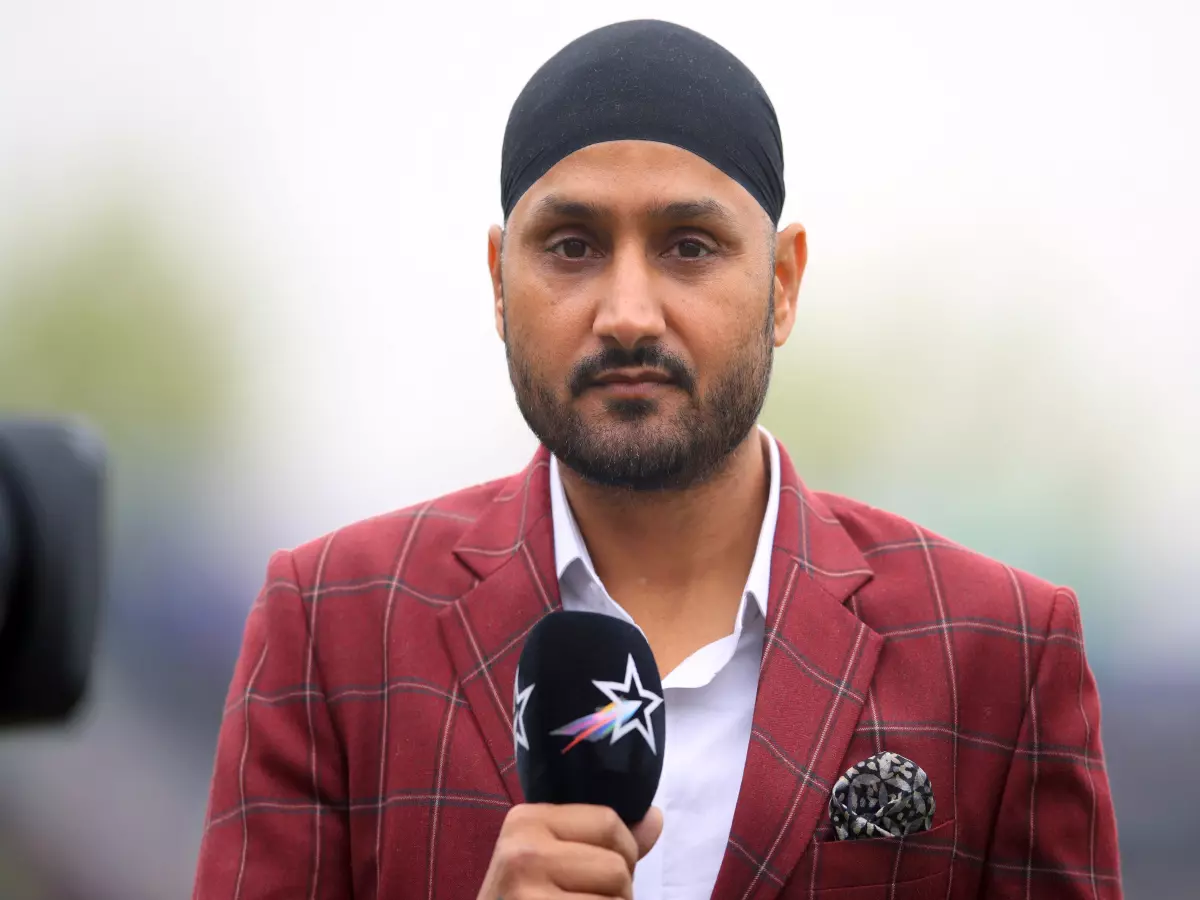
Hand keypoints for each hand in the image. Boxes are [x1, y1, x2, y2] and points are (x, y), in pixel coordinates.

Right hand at [477, 803, 662, 899]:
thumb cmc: (522, 896)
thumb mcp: (549, 857)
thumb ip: (602, 839)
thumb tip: (654, 818)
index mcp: (527, 819)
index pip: (608, 822)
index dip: (623, 850)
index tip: (601, 871)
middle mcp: (523, 851)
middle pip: (616, 866)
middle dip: (620, 890)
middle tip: (592, 899)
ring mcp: (527, 891)